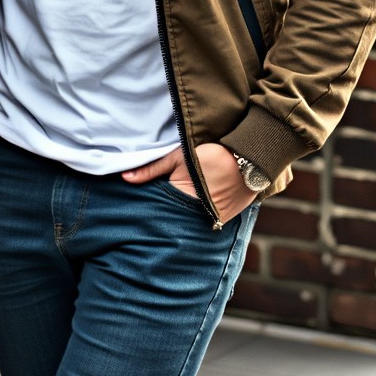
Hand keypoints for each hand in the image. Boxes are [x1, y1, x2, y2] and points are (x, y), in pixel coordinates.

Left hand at [122, 143, 256, 223]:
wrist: (250, 157)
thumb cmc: (211, 153)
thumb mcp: (178, 157)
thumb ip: (151, 170)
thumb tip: (125, 178)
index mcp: (183, 200)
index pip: (162, 213)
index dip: (155, 210)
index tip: (148, 210)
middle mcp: (199, 215)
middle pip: (178, 220)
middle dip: (171, 216)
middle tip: (166, 210)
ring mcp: (215, 219)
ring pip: (194, 222)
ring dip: (189, 216)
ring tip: (185, 206)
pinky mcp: (227, 219)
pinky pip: (210, 221)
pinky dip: (204, 215)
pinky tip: (202, 205)